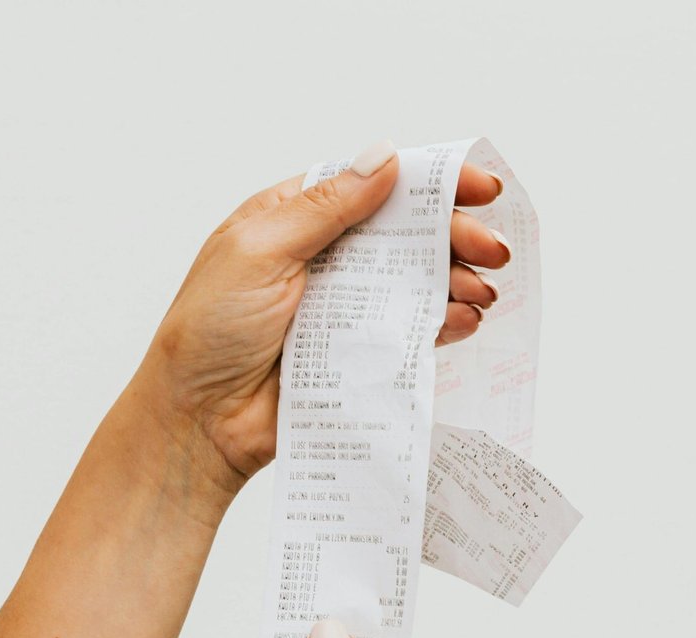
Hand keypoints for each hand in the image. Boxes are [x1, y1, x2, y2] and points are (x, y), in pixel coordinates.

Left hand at [140, 139, 508, 485]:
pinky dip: (444, 323)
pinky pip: (413, 331)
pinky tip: (464, 320)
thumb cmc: (208, 331)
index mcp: (295, 217)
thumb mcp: (260, 252)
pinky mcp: (359, 353)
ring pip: (417, 281)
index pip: (372, 184)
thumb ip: (325, 207)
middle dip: (455, 236)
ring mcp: (345, 306)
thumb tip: (384, 158)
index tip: (479, 188)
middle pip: (406, 233)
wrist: (200, 421)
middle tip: (494, 250)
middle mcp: (326, 257)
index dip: (429, 181)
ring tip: (484, 291)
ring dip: (457, 281)